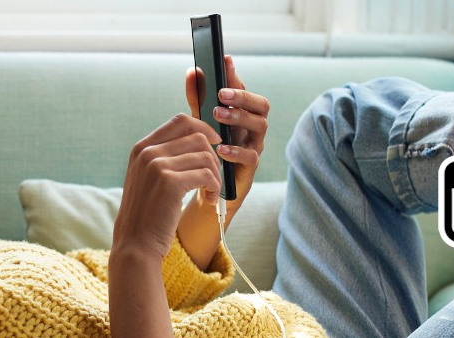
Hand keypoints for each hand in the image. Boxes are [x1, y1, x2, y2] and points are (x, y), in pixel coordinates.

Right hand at [112, 113, 221, 258]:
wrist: (136, 244)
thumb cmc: (147, 214)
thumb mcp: (148, 179)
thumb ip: (164, 157)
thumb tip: (199, 139)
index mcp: (142, 148)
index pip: (180, 121)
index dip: (203, 128)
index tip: (214, 144)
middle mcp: (147, 152)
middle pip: (197, 136)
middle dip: (213, 157)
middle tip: (214, 178)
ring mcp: (157, 165)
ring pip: (205, 155)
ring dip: (216, 175)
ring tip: (212, 192)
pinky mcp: (170, 182)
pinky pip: (207, 175)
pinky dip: (215, 187)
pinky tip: (210, 200)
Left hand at [184, 55, 269, 209]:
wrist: (207, 187)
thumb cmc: (207, 148)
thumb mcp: (200, 121)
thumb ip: (198, 98)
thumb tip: (192, 71)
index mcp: (242, 112)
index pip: (243, 89)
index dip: (235, 75)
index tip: (224, 60)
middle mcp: (252, 126)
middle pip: (261, 105)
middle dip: (243, 96)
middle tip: (222, 93)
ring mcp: (254, 145)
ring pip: (260, 126)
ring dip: (239, 117)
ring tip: (218, 114)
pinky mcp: (250, 167)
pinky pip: (251, 156)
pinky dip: (236, 150)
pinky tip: (220, 148)